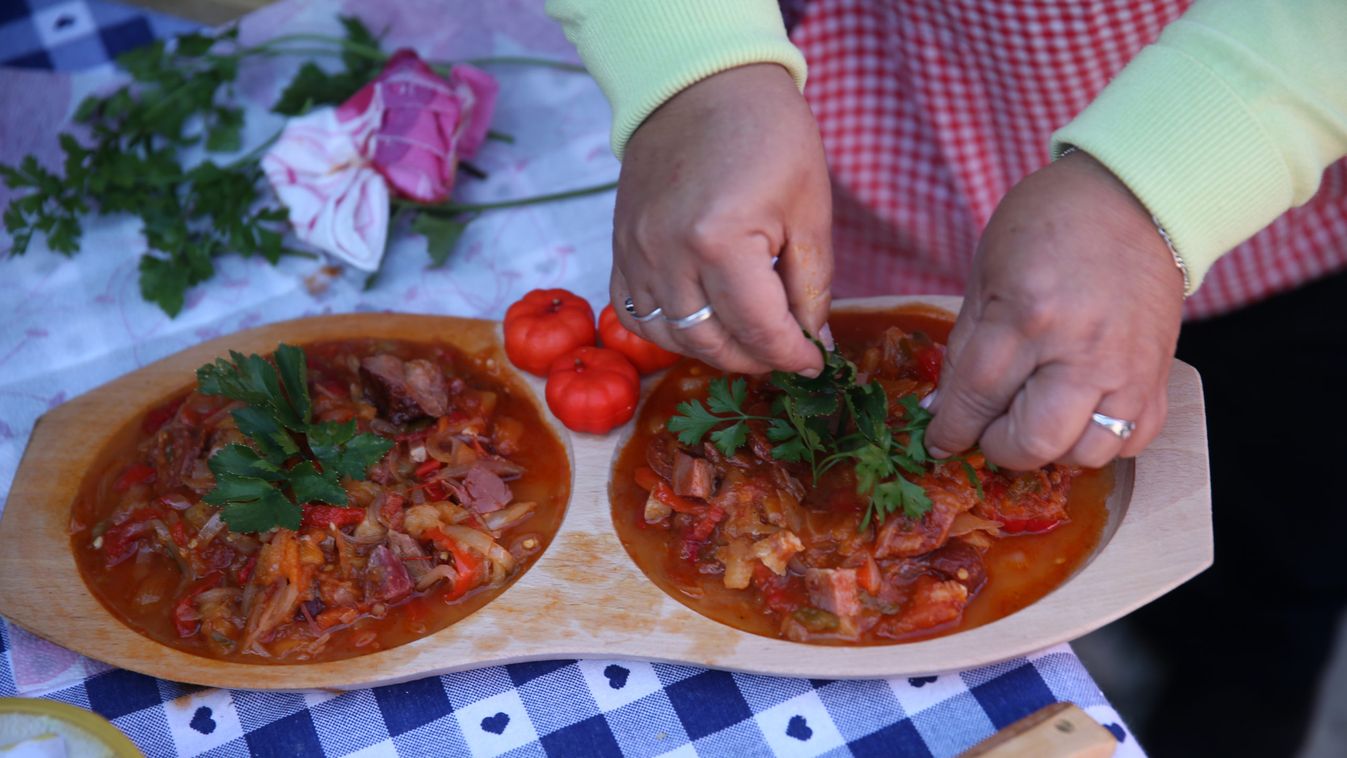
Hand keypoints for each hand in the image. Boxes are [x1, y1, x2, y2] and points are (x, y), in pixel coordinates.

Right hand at [610, 64, 832, 375]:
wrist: (700, 83)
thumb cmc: (767, 134)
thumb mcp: (809, 207)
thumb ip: (812, 283)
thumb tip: (814, 341)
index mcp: (721, 242)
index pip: (759, 330)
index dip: (792, 356)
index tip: (813, 362)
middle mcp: (668, 255)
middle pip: (711, 343)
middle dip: (755, 359)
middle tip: (784, 352)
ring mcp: (636, 253)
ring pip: (669, 337)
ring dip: (712, 351)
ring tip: (746, 340)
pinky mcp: (621, 247)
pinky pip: (635, 314)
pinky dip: (668, 331)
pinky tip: (700, 323)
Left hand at [925, 151, 1185, 469]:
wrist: (1136, 195)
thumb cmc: (1049, 223)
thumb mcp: (986, 273)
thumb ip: (965, 346)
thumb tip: (942, 407)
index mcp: (1028, 316)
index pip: (977, 398)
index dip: (951, 429)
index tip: (938, 440)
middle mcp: (1082, 351)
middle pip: (1033, 441)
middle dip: (999, 447)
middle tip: (988, 428)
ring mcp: (1128, 368)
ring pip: (1086, 453)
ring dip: (1051, 449)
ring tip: (1034, 419)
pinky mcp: (1160, 375)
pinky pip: (1132, 440)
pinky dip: (1100, 441)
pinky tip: (1080, 415)